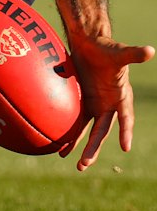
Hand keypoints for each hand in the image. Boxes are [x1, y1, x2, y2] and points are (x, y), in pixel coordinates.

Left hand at [59, 35, 154, 170]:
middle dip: (94, 148)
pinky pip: (78, 124)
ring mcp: (97, 106)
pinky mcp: (84, 105)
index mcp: (122, 97)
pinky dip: (72, 137)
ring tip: (79, 167)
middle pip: (103, 131)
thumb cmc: (106, 47)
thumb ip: (133, 54)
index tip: (125, 147)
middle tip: (85, 163)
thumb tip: (151, 51)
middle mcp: (110, 106)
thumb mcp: (119, 52)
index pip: (125, 117)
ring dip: (84, 148)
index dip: (126, 131)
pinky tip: (63, 151)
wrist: (90, 43)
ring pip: (91, 132)